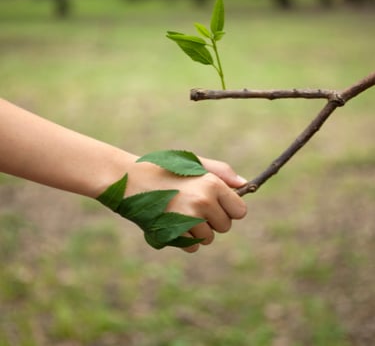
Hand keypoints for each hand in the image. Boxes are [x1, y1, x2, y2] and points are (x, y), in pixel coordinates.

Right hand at [126, 157, 246, 252]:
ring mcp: (188, 219)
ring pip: (208, 238)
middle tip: (193, 205)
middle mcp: (203, 202)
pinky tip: (172, 222)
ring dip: (198, 230)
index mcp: (212, 184)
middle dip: (213, 220)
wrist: (130, 179)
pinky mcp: (174, 233)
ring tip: (180, 212)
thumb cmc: (165, 169)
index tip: (217, 204)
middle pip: (225, 226)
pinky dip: (184, 239)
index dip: (229, 209)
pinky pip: (192, 246)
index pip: (240, 211)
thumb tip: (245, 185)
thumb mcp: (194, 164)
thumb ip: (222, 172)